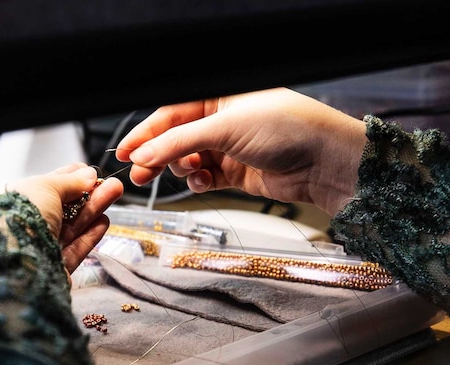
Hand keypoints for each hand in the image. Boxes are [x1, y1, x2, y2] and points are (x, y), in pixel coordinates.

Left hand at [8, 163, 122, 272]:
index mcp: (22, 200)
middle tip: (113, 183)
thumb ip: (70, 181)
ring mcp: (45, 245)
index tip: (92, 172)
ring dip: (95, 209)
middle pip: (67, 206)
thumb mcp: (46, 187)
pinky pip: (77, 248)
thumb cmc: (23, 216)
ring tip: (115, 194)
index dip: (72, 177)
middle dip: (91, 193)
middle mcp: (31, 222)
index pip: (51, 186)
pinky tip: (104, 221)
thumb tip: (89, 175)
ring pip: (75, 225)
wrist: (16, 258)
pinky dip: (91, 234)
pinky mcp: (58, 265)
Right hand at [116, 88, 367, 214]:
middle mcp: (223, 119)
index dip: (146, 133)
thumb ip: (178, 142)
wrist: (323, 161)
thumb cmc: (288, 127)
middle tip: (139, 173)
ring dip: (183, 170)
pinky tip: (205, 182)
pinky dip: (201, 182)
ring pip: (189, 160)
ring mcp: (230, 147)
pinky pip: (207, 178)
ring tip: (188, 173)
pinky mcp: (238, 172)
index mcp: (218, 96)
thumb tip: (143, 154)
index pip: (170, 114)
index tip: (126, 151)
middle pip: (176, 139)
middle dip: (159, 156)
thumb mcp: (224, 129)